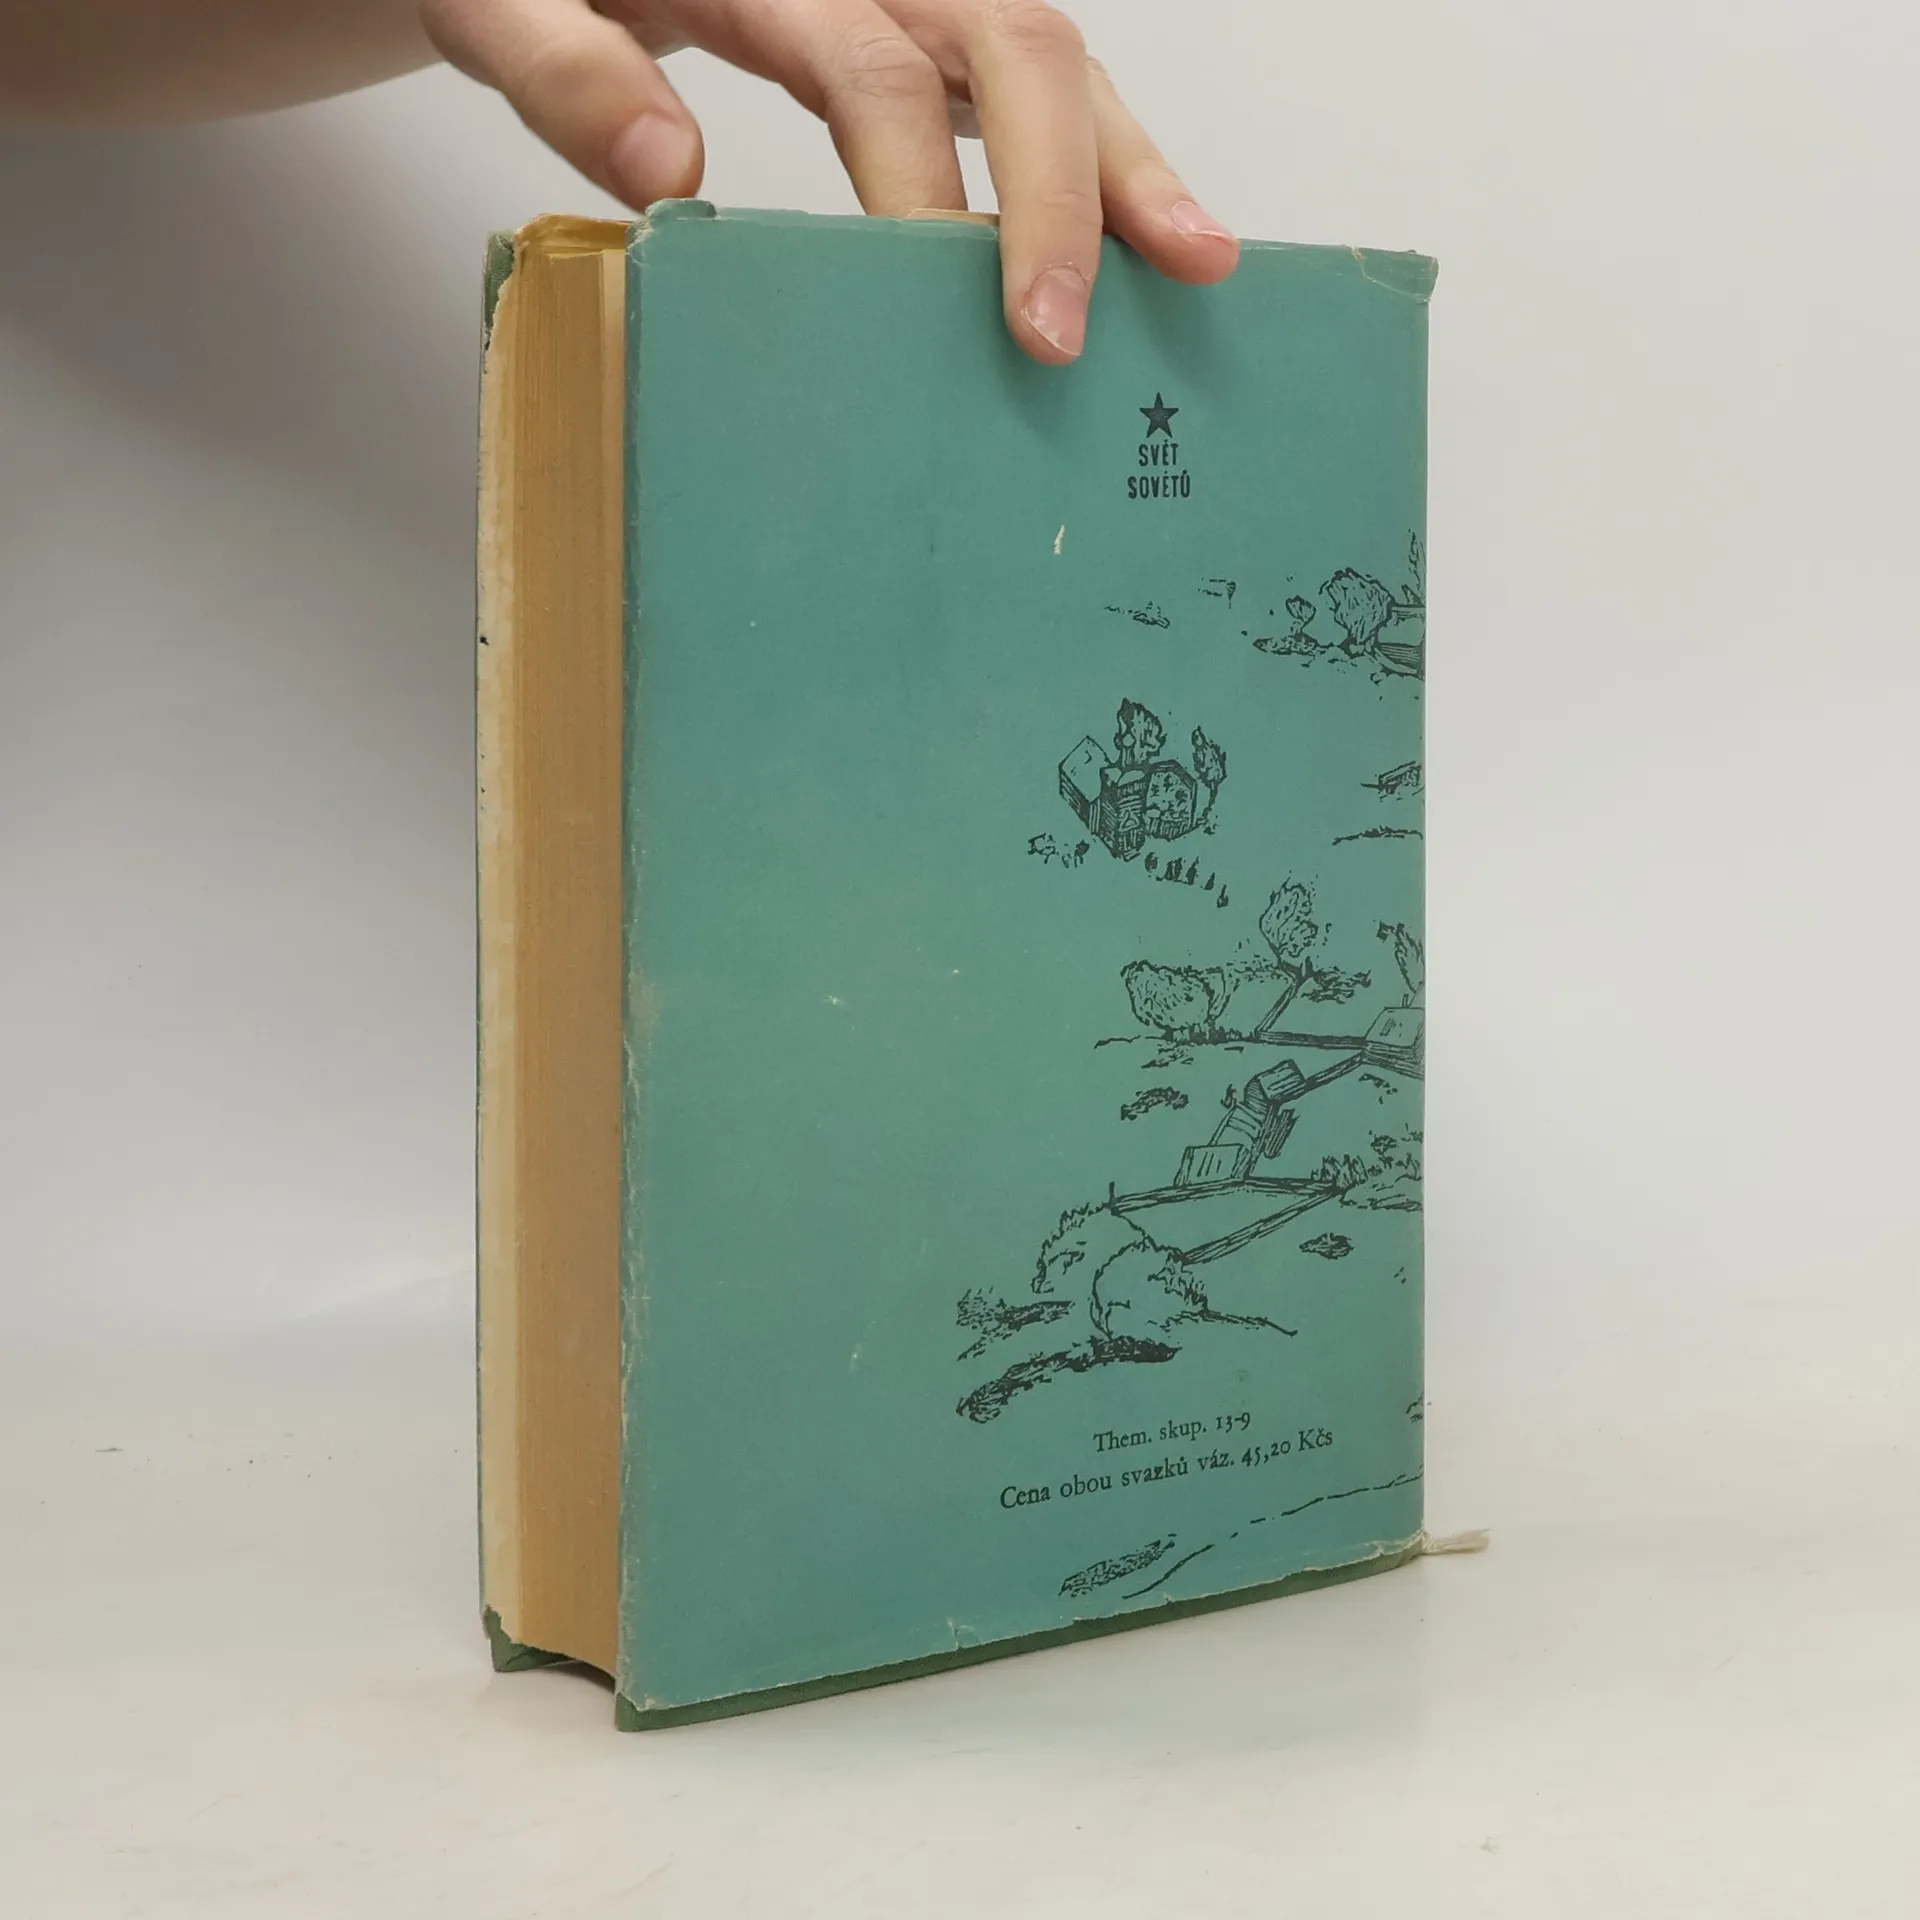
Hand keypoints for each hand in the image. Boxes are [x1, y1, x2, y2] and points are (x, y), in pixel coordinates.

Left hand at [419, 0, 1238, 361]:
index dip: (925, 192)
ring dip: (1128, 164)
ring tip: (1198, 262)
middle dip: (1060, 191)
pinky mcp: (932, 34)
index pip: (879, 71)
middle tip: (1061, 337)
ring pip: (1052, 53)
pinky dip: (1106, 159)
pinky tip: (1159, 236)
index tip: (953, 312)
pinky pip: (1039, 83)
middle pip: (1011, 38)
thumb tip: (668, 176)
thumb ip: (562, 71)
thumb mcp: (495, 6)